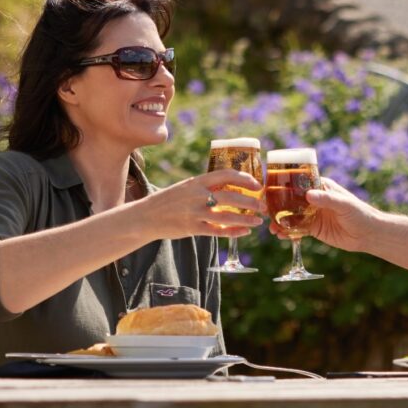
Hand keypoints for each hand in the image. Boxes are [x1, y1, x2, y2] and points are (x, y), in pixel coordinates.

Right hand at [140, 170, 262, 240]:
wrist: (145, 216)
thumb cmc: (168, 201)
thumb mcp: (186, 188)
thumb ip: (205, 187)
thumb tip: (229, 187)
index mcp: (196, 181)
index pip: (226, 175)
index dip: (245, 179)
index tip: (257, 185)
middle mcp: (196, 195)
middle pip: (231, 197)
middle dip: (251, 202)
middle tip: (263, 206)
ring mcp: (194, 212)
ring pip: (227, 216)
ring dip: (246, 219)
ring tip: (258, 221)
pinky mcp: (191, 228)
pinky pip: (217, 231)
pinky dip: (233, 232)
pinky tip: (244, 232)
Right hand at [268, 177, 372, 251]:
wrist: (368, 234)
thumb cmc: (359, 213)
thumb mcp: (343, 204)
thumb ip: (326, 199)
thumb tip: (308, 195)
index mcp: (320, 187)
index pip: (298, 182)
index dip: (282, 185)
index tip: (268, 190)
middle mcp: (314, 199)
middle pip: (290, 200)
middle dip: (277, 205)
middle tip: (265, 212)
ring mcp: (313, 214)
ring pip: (291, 216)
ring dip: (280, 221)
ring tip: (271, 228)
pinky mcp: (314, 228)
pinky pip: (297, 229)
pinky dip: (287, 232)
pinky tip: (280, 236)